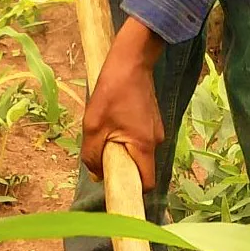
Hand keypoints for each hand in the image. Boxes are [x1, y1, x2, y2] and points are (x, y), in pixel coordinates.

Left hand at [83, 17, 165, 187]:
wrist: (130, 62)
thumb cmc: (111, 93)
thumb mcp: (93, 127)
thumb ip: (93, 157)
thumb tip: (98, 176)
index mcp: (144, 147)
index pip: (146, 183)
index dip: (131, 188)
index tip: (114, 182)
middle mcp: (156, 141)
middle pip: (140, 167)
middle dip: (121, 165)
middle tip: (102, 149)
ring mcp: (156, 129)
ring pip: (138, 151)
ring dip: (122, 148)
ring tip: (106, 129)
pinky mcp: (152, 120)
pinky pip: (139, 138)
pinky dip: (126, 136)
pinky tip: (115, 119)